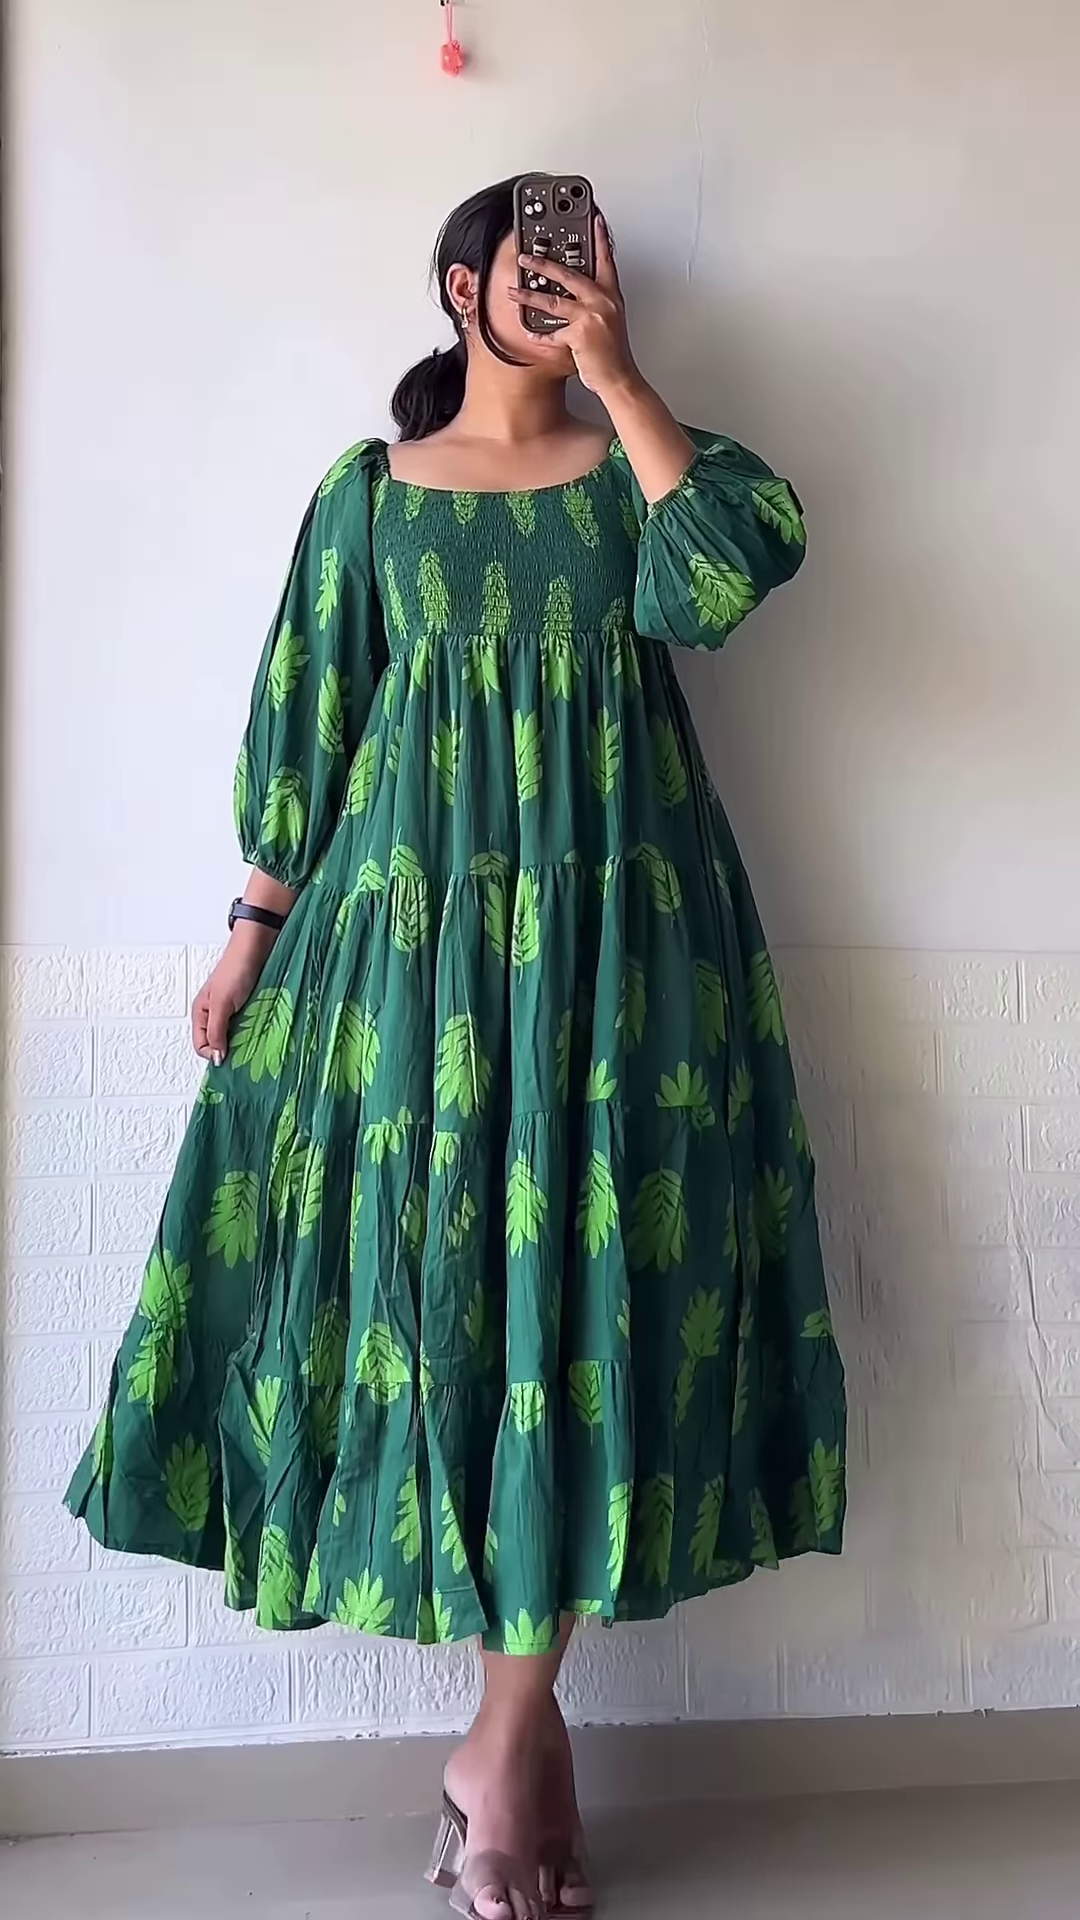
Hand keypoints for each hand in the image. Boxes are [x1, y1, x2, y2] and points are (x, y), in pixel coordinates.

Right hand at [191, 926, 274, 1064]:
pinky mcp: (247, 1008)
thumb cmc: (236, 970)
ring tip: (255, 1038)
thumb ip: (216, 1032)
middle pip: (219, 1044)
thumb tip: (216, 1059)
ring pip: (235, 1037)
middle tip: (246, 1049)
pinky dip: (254, 1031)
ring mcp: (231, 1012)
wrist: (256, 948)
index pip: (202, 1046)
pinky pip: (248, 1028)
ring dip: (245, 1041)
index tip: (232, 1054)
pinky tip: (262, 1030)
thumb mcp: (222, 1004)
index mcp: (201, 1014)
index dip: (215, 1054)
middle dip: (231, 1049)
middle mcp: (214, 1015)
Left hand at [509, 216, 639, 397]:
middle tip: (526, 257)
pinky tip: (530, 333)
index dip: (600, 237)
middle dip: (544, 264)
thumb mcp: (611, 321)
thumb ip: (597, 304)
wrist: (619, 378)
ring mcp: (591, 318)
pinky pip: (552, 332)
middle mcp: (602, 302)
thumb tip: (579, 296)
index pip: (606, 260)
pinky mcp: (579, 335)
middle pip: (569, 275)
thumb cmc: (614, 353)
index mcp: (611, 296)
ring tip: (513, 291)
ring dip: (529, 296)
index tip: (593, 217)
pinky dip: (540, 334)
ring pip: (553, 301)